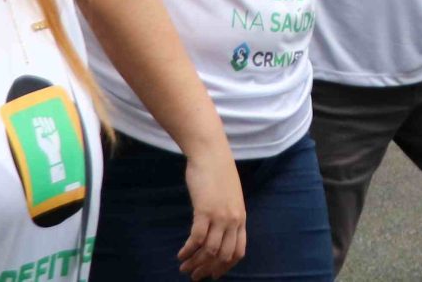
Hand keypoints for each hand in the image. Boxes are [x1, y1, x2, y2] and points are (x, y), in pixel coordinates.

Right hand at [178, 145, 247, 280]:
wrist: (211, 153)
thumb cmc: (218, 171)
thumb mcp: (230, 196)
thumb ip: (228, 213)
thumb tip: (220, 228)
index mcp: (241, 218)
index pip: (238, 252)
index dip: (226, 267)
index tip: (214, 274)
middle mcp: (233, 221)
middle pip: (224, 256)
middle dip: (208, 269)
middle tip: (195, 276)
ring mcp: (220, 217)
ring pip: (209, 251)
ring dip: (196, 263)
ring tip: (184, 267)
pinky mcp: (204, 211)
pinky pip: (196, 239)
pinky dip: (188, 250)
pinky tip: (180, 254)